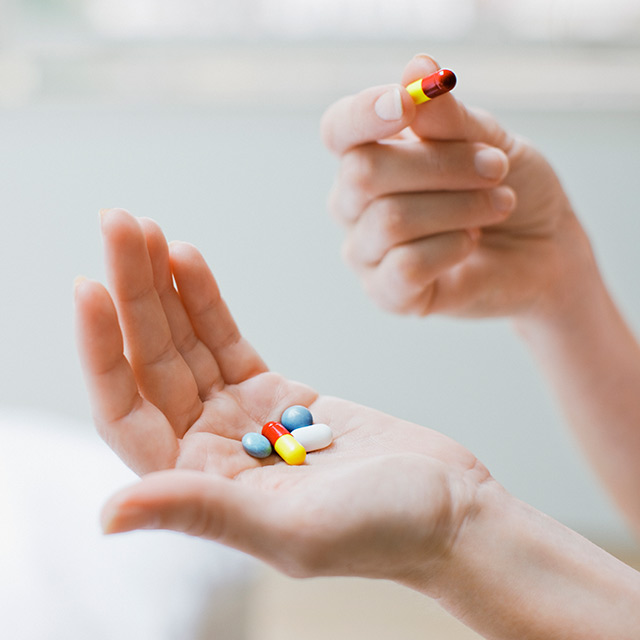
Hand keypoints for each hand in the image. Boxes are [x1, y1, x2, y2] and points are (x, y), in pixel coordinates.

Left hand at [74, 209, 487, 581]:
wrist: (452, 508)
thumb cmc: (387, 531)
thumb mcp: (294, 529)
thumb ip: (204, 513)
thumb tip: (109, 516)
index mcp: (201, 487)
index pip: (127, 412)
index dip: (103, 351)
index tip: (91, 285)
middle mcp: (211, 452)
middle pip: (154, 363)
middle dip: (134, 293)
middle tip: (120, 223)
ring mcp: (244, 418)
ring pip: (188, 343)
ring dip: (163, 287)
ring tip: (144, 228)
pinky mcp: (278, 393)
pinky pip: (227, 339)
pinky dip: (207, 299)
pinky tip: (187, 259)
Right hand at [321, 54, 593, 318]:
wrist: (544, 251)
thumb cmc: (509, 189)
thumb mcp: (490, 142)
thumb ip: (449, 118)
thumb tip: (417, 68)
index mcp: (371, 155)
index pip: (338, 130)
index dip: (362, 115)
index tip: (405, 104)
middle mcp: (355, 204)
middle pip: (363, 173)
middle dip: (441, 165)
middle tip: (497, 167)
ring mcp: (366, 251)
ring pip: (390, 220)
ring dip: (459, 207)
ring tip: (500, 204)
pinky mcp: (387, 294)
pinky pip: (405, 267)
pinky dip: (451, 248)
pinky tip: (471, 244)